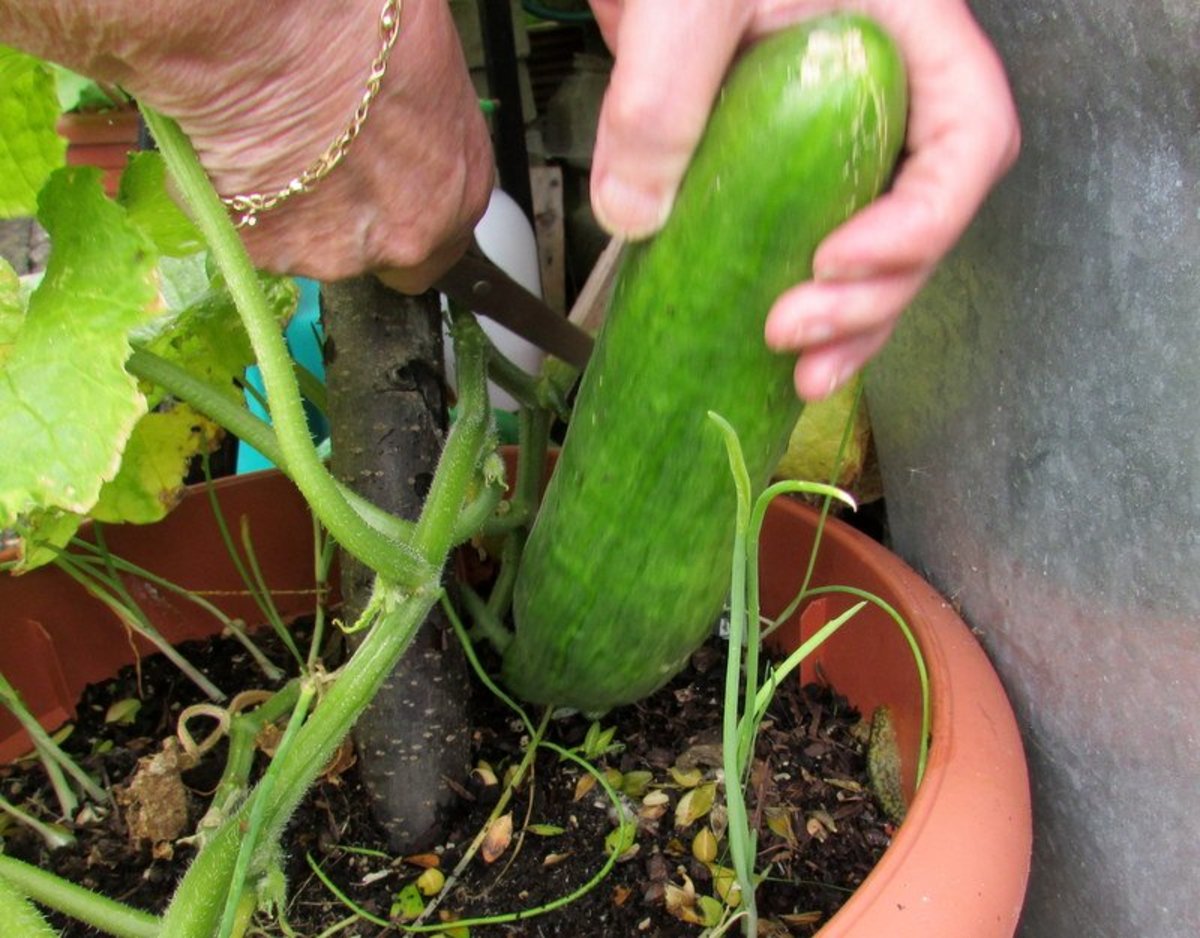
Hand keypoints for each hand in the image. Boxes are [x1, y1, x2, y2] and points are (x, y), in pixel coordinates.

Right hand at [1, 0, 494, 291]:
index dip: (406, 209)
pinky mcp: (268, 251)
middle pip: (381, 253)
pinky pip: (250, 230)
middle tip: (320, 161)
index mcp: (461, 190)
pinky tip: (239, 149)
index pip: (443, 238)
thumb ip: (423, 115)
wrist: (275, 31)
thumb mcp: (427, 61)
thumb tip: (406, 104)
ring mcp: (336, 254)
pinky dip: (240, 200)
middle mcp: (409, 237)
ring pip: (312, 246)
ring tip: (277, 141)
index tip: (380, 181)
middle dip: (353, 220)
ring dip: (295, 207)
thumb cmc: (358, 27)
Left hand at [587, 0, 1019, 399]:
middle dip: (874, 295)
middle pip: (926, 215)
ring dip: (850, 320)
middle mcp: (887, 94)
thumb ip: (662, 93)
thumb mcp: (689, 0)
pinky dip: (801, 298)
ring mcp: (839, 138)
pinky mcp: (788, 170)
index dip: (920, 219)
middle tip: (796, 333)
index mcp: (907, 33)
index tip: (837, 258)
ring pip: (879, 245)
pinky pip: (812, 242)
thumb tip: (633, 211)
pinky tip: (770, 347)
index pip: (968, 139)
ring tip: (800, 371)